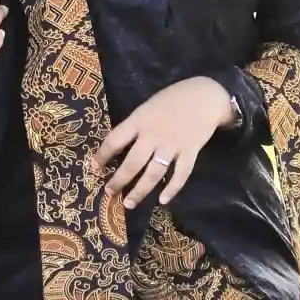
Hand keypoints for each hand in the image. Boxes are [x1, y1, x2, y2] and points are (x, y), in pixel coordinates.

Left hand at [98, 75, 237, 209]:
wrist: (204, 96)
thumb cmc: (173, 98)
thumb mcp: (148, 106)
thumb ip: (137, 124)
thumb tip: (120, 145)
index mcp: (140, 120)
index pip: (115, 140)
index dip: (102, 155)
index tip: (94, 167)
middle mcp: (153, 135)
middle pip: (133, 163)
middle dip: (119, 180)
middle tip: (109, 193)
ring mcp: (172, 145)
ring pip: (153, 173)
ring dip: (140, 191)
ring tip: (129, 204)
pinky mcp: (190, 152)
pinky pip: (180, 175)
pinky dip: (172, 189)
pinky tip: (163, 200)